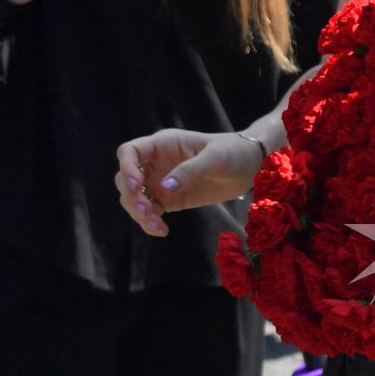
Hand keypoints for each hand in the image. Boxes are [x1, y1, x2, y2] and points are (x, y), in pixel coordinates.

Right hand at [115, 128, 263, 237]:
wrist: (249, 167)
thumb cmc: (233, 152)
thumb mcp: (215, 157)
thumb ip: (190, 170)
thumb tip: (165, 188)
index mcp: (163, 144)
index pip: (129, 152)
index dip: (127, 167)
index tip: (137, 185)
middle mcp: (156, 163)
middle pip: (125, 179)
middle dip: (131, 196)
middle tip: (147, 209)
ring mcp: (161, 182)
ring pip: (134, 198)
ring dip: (138, 213)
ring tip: (157, 225)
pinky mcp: (170, 200)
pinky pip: (150, 212)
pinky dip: (150, 223)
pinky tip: (162, 230)